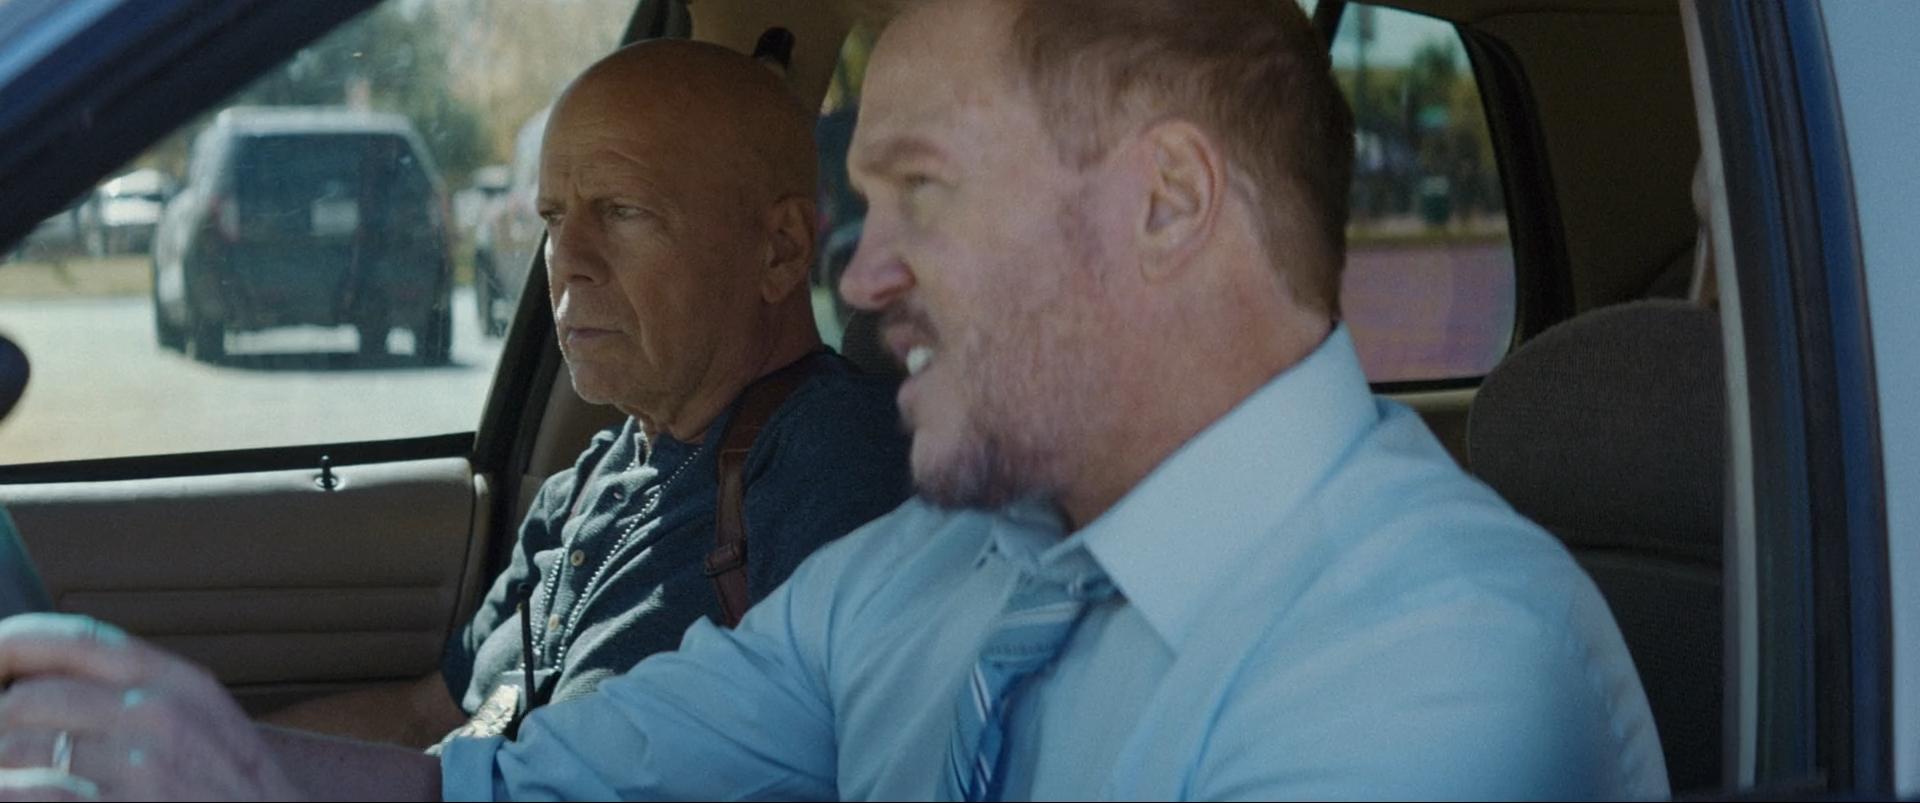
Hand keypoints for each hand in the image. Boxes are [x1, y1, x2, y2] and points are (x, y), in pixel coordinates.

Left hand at [0, 613, 301, 800]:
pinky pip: (31, 793)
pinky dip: (12, 792)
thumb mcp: (209, 728)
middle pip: (26, 699)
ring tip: (14, 780)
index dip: (10, 644)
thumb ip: (145, 698)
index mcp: (178, 684)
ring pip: (13, 750)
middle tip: (6, 752)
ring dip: (2, 769)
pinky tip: (20, 795)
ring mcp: (138, 768)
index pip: (72, 638)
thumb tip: (56, 686)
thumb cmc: (241, 801)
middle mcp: (157, 715)